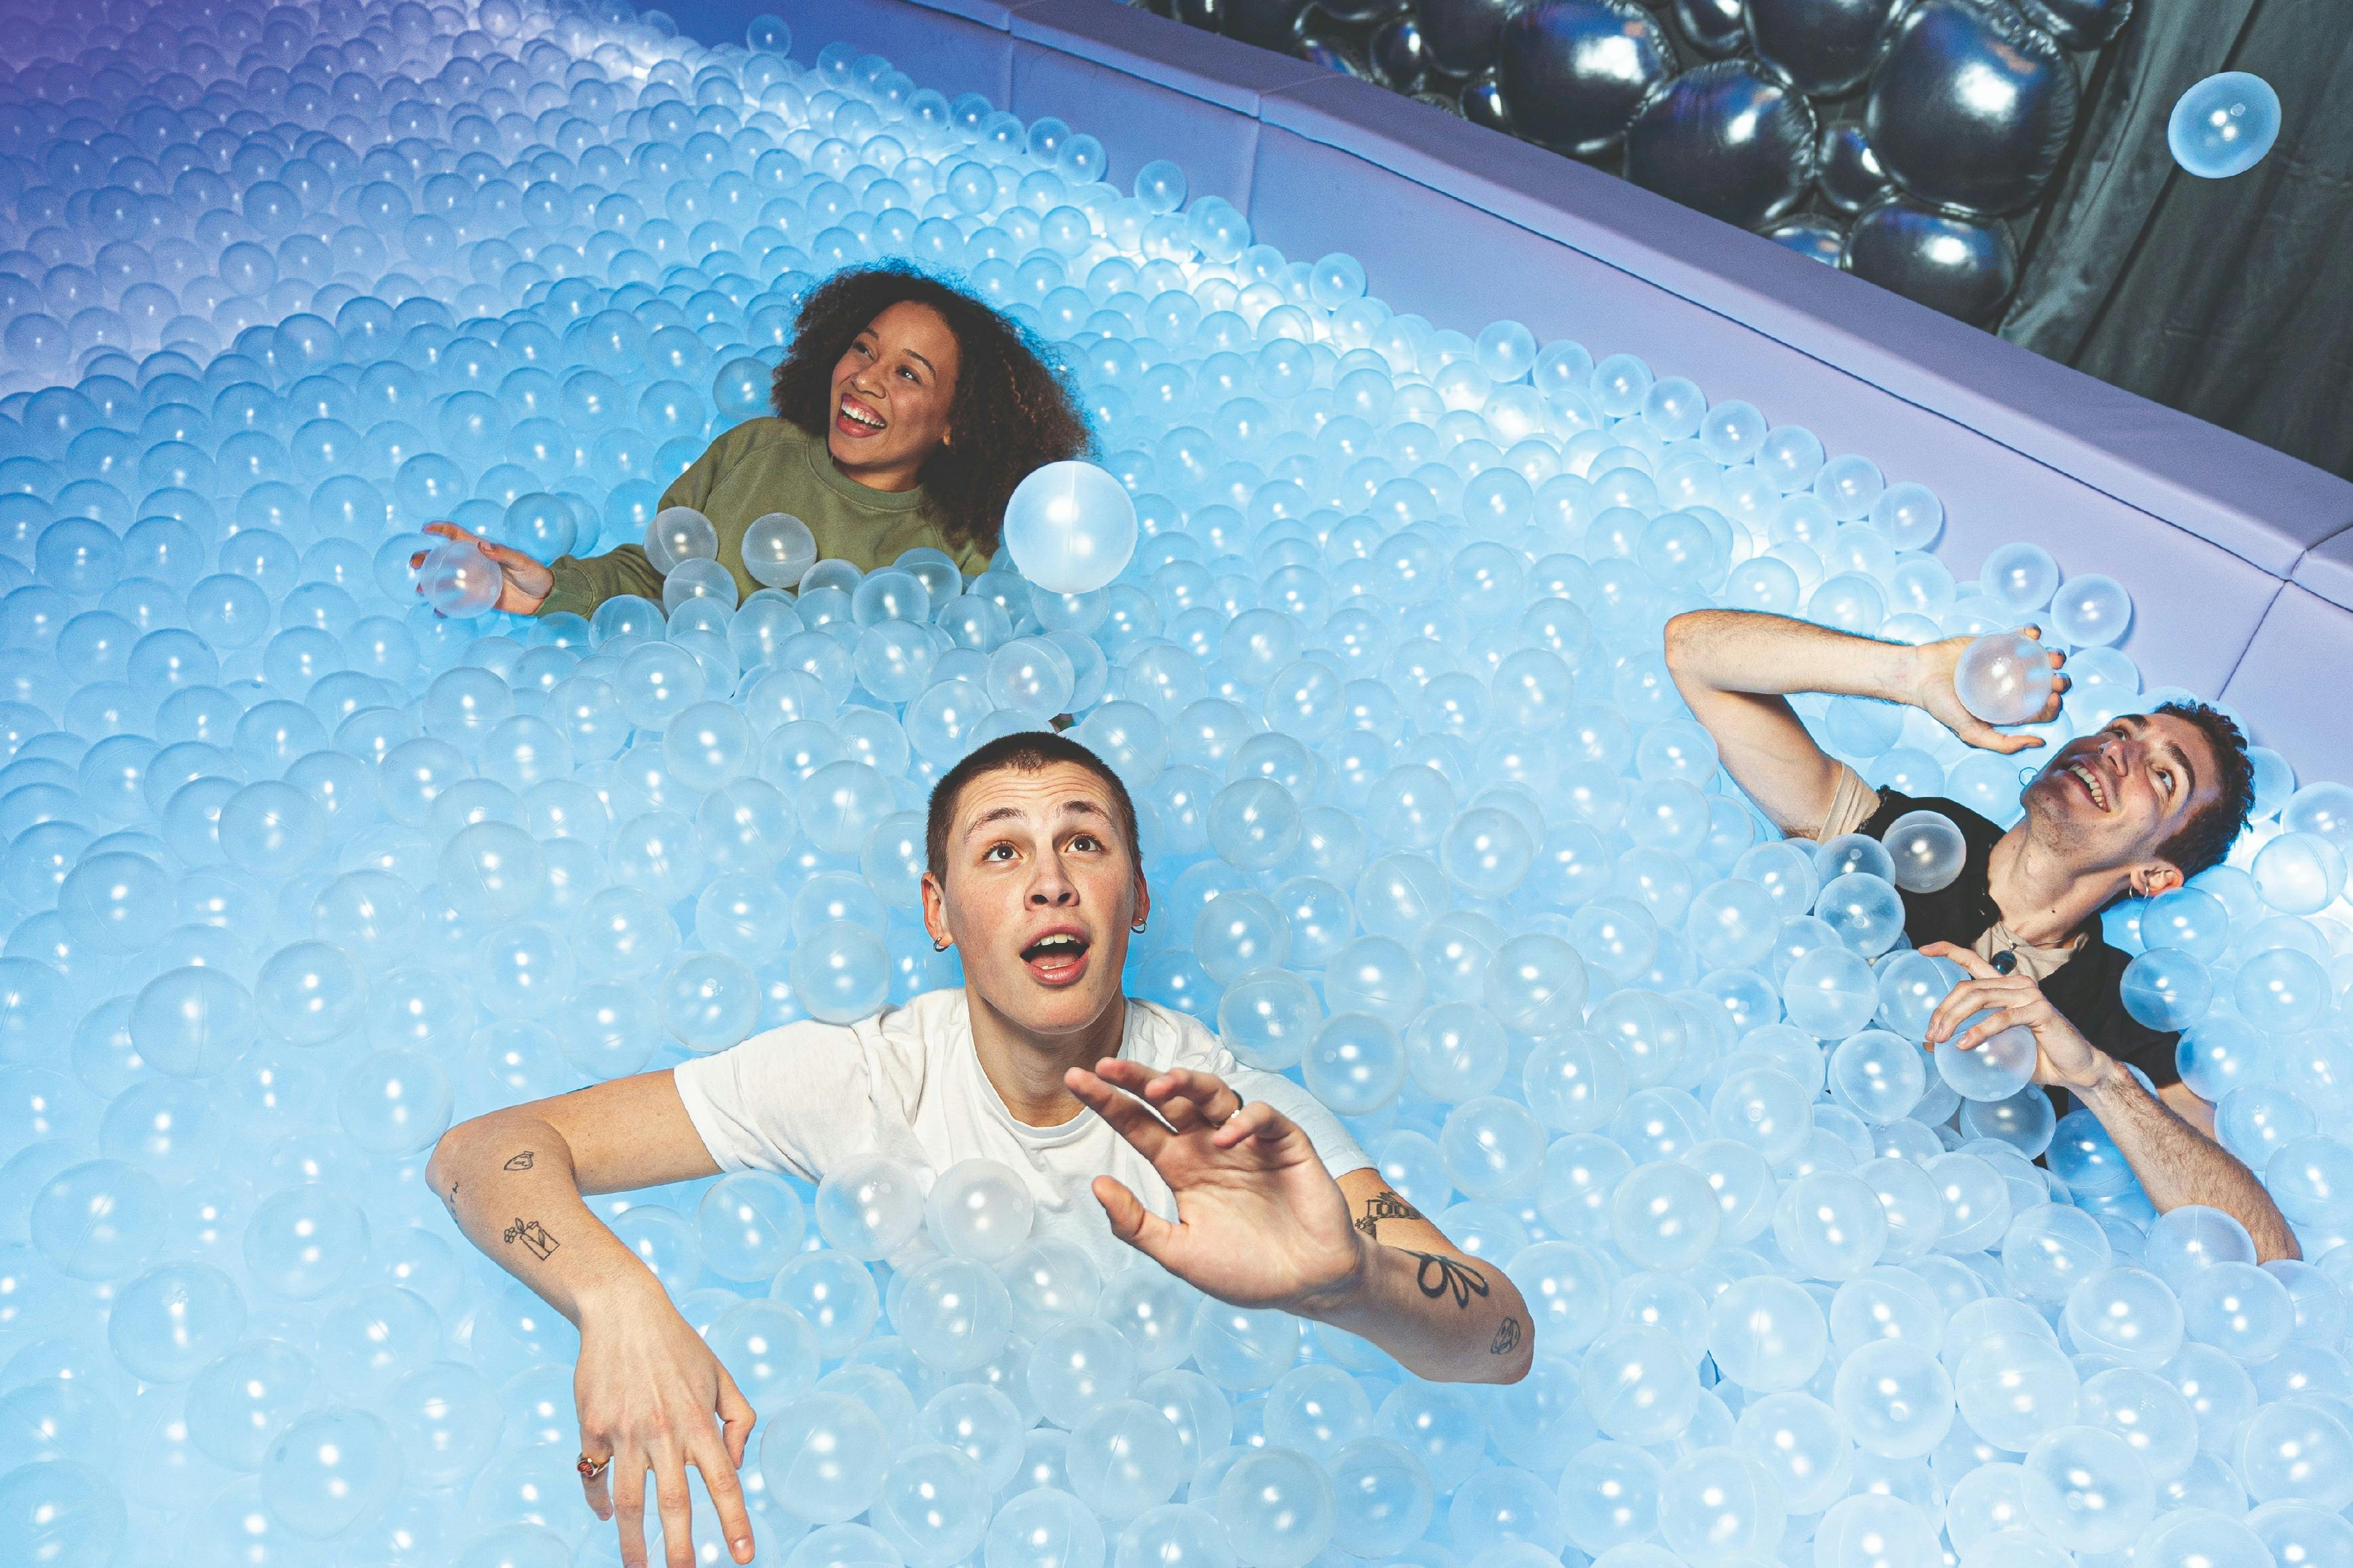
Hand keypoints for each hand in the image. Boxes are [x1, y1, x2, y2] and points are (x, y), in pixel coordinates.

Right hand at [412, 521, 554, 613]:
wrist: (545, 598)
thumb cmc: (535, 574)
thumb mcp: (522, 562)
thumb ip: (504, 554)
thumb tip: (482, 545)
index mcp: (482, 551)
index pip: (458, 536)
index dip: (441, 529)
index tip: (425, 528)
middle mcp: (474, 565)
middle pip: (445, 559)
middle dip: (426, 559)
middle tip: (415, 564)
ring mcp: (475, 583)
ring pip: (447, 581)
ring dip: (431, 584)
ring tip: (421, 590)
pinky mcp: (479, 600)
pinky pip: (459, 603)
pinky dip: (447, 608)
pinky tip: (438, 612)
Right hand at [574, 1293, 757, 1567]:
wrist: (623, 1310)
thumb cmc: (677, 1345)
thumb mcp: (720, 1376)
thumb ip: (739, 1420)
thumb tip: (735, 1465)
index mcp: (699, 1420)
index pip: (724, 1482)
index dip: (735, 1522)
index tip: (744, 1557)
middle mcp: (664, 1430)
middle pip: (675, 1503)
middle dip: (681, 1549)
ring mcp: (625, 1431)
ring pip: (630, 1500)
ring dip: (633, 1541)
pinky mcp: (593, 1426)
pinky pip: (594, 1474)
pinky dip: (598, 1499)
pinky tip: (606, 1514)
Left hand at [1068, 1060, 1368, 1312]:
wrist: (1306, 1284)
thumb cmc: (1243, 1270)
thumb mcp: (1178, 1252)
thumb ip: (1136, 1223)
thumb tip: (1096, 1183)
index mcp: (1180, 1166)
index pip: (1138, 1124)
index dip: (1108, 1102)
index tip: (1074, 1080)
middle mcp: (1208, 1145)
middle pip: (1170, 1099)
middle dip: (1139, 1078)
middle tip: (1107, 1066)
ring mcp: (1247, 1140)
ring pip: (1213, 1093)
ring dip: (1187, 1083)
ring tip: (1162, 1087)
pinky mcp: (1286, 1143)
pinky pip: (1263, 1116)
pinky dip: (1244, 1120)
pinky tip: (1226, 1138)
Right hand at [1904, 630, 2068, 752]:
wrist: (1919, 674)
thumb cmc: (1941, 705)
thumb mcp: (1971, 732)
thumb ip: (2001, 744)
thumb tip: (2039, 742)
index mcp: (2009, 709)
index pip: (2042, 709)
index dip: (2053, 705)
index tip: (2051, 697)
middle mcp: (2012, 686)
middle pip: (2047, 683)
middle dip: (2061, 681)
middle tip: (2056, 679)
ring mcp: (2007, 663)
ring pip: (2041, 658)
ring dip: (2055, 656)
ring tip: (2054, 656)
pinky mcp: (1997, 642)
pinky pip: (2021, 635)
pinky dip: (2032, 632)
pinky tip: (2033, 634)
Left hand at [1921, 941, 2110, 1092]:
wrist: (2074, 1069)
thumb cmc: (2036, 1057)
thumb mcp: (1997, 1046)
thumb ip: (1968, 1039)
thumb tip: (1930, 1044)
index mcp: (2005, 987)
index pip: (1972, 961)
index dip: (1947, 950)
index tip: (1923, 949)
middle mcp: (2017, 983)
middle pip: (1968, 987)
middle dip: (1943, 1009)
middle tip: (1931, 1035)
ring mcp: (2030, 994)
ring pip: (1980, 998)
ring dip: (1954, 1018)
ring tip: (1941, 1040)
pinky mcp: (2040, 1011)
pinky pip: (2002, 1018)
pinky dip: (1979, 1031)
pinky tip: (1964, 1044)